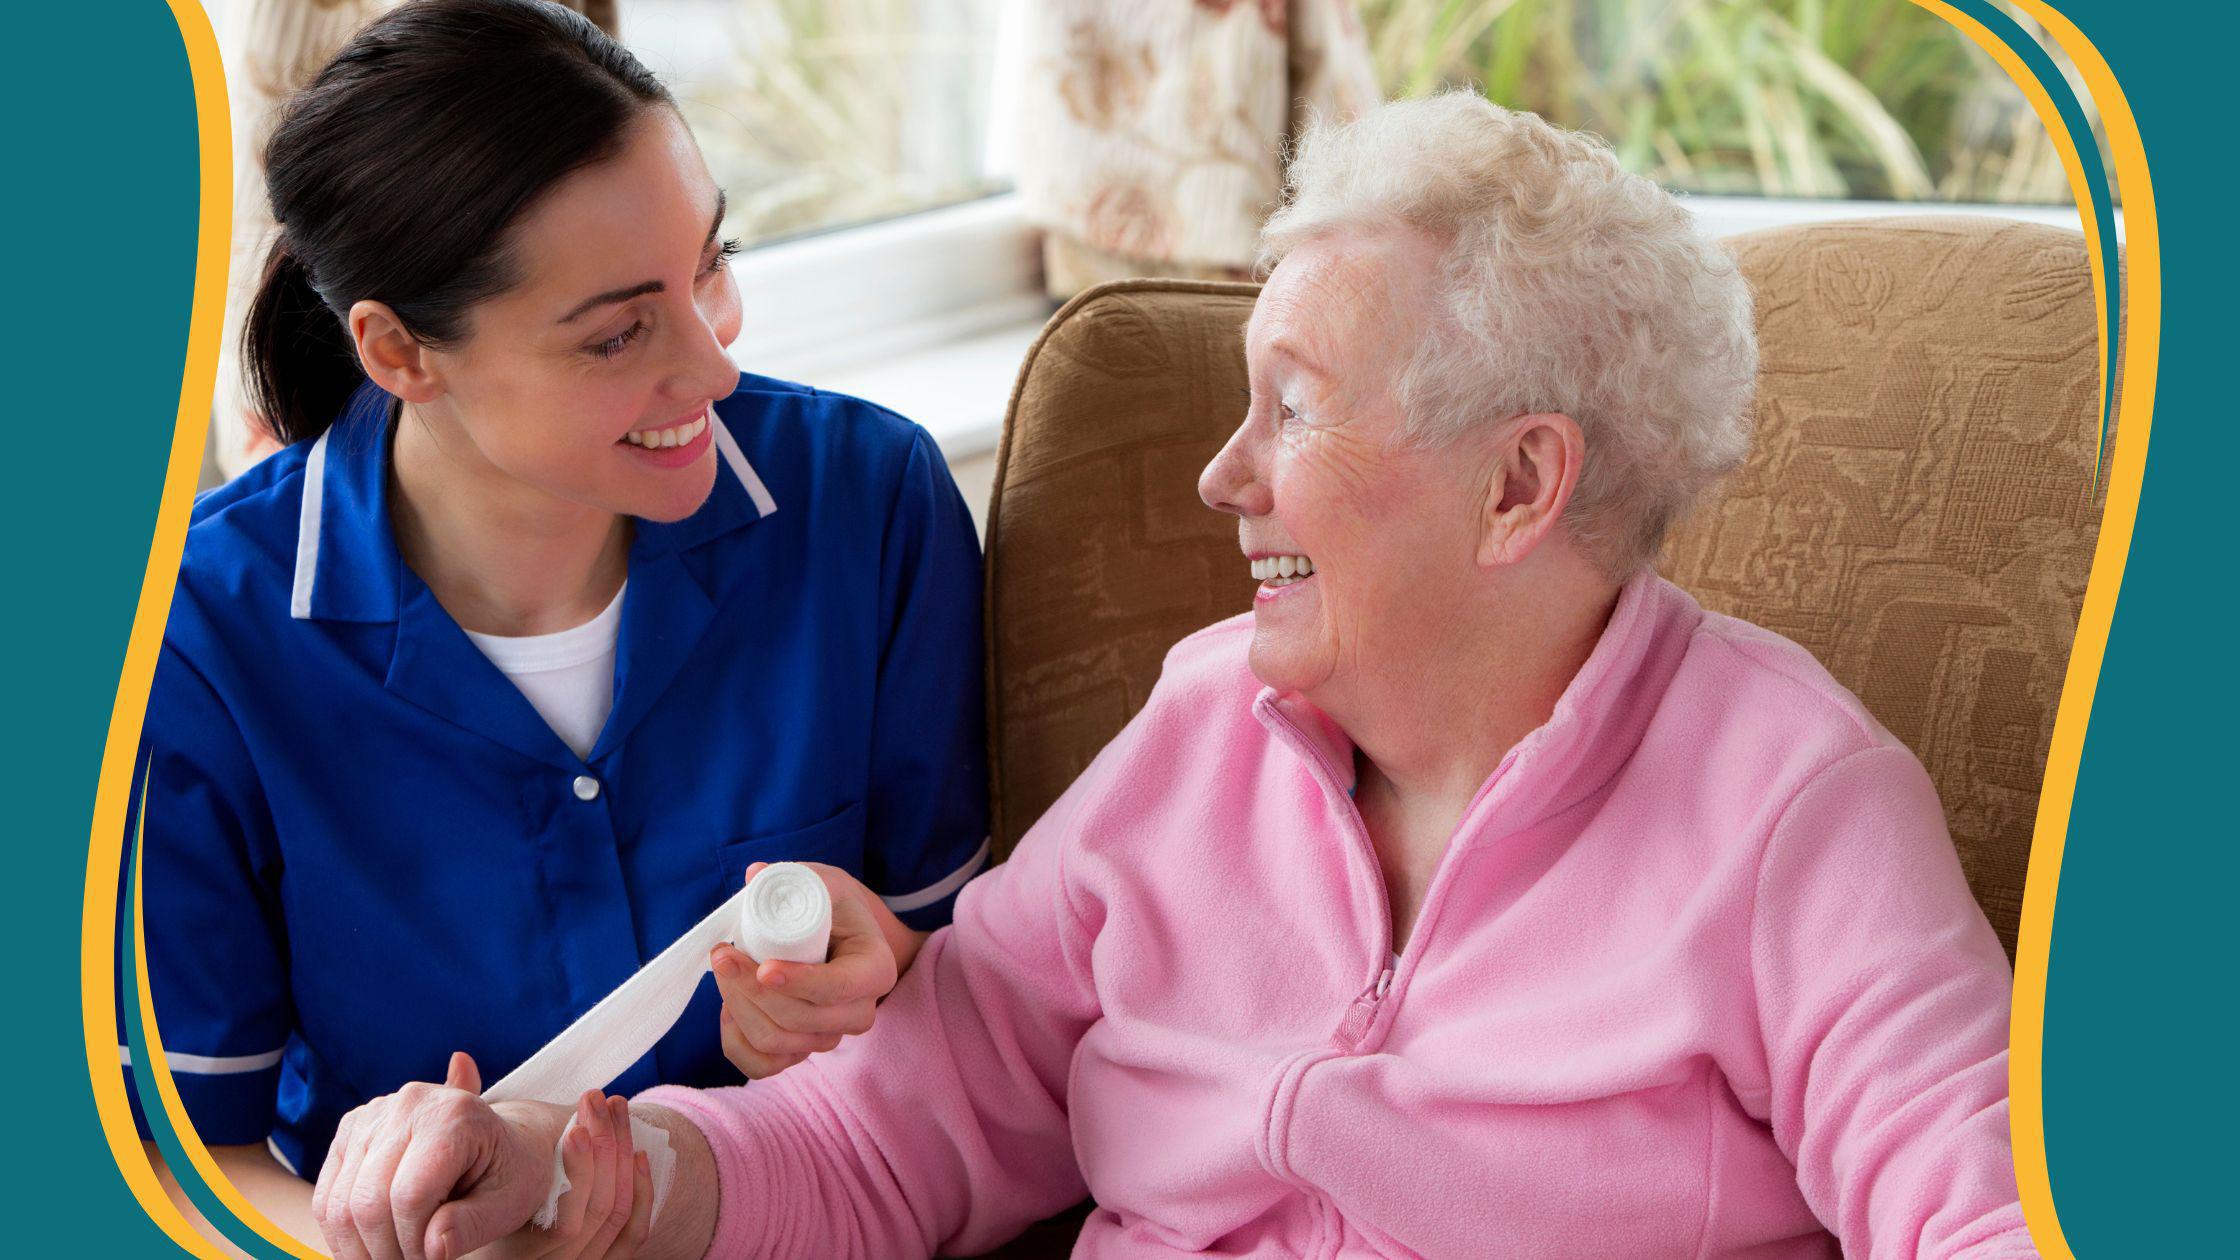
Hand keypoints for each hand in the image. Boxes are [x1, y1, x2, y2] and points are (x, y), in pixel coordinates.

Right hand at [311, 1051, 565, 1259]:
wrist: (506, 1140)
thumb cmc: (512, 1173)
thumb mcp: (508, 1203)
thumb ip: (471, 1226)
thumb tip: (432, 1249)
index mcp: (454, 1114)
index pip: (410, 1196)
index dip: (415, 1244)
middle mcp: (408, 1104)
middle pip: (367, 1202)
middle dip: (386, 1251)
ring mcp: (373, 1114)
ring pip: (339, 1205)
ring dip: (361, 1248)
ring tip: (396, 1257)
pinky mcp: (350, 1130)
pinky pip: (327, 1196)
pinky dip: (343, 1233)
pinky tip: (374, 1246)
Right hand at [472, 1092, 652, 1259]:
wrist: (481, 1242)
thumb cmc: (456, 1201)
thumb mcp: (456, 1172)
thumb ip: (458, 1127)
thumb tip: (461, 1059)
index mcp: (508, 1247)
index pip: (565, 1217)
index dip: (579, 1168)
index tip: (579, 1127)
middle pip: (597, 1212)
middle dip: (606, 1148)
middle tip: (597, 1099)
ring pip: (615, 1216)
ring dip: (622, 1156)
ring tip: (615, 1106)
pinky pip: (632, 1235)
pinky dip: (642, 1191)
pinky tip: (638, 1153)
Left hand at [712, 861, 927, 1078]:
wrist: (839, 938)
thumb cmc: (832, 907)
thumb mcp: (822, 883)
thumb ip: (792, 877)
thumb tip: (754, 875)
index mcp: (876, 969)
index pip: (839, 988)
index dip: (800, 983)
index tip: (762, 968)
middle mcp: (859, 1012)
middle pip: (801, 1020)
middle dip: (751, 990)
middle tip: (721, 954)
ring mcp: (830, 1037)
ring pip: (776, 1042)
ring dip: (739, 1007)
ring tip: (723, 969)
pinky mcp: (801, 1052)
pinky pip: (762, 1066)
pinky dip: (736, 1040)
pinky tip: (729, 1007)